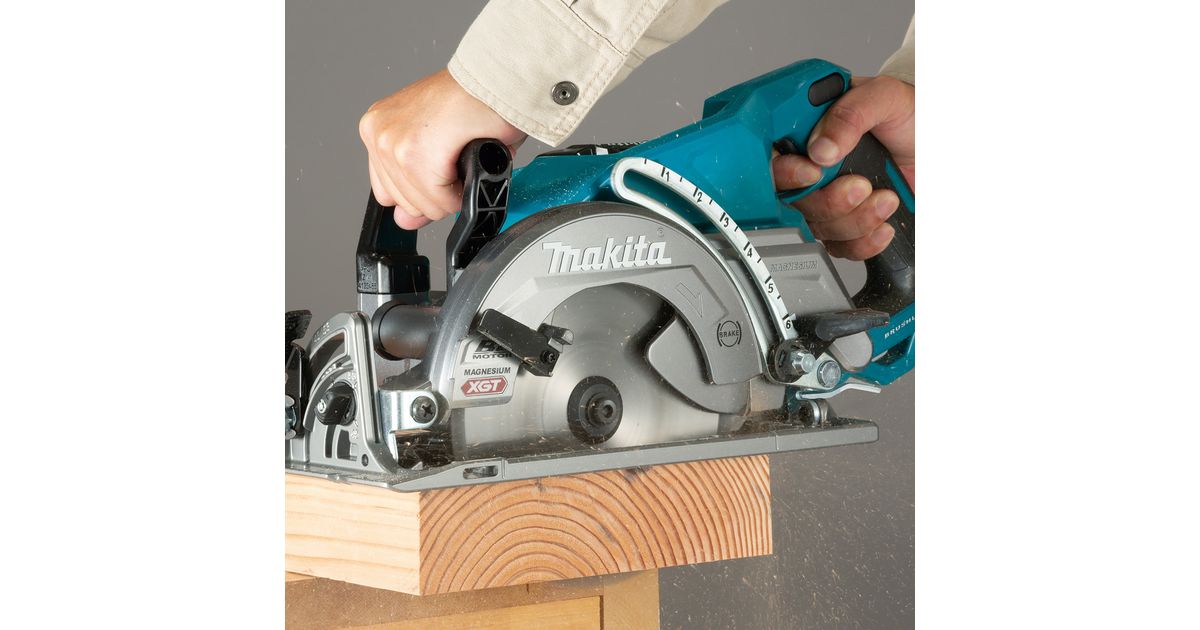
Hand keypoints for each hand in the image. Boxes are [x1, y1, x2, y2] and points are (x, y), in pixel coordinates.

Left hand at [359, 69, 526, 229]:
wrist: (498, 80)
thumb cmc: (474, 100)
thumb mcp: (435, 146)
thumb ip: (414, 189)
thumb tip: (404, 222)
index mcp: (378, 127)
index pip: (387, 192)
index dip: (421, 190)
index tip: (440, 172)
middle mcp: (378, 132)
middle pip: (406, 203)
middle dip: (439, 190)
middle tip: (455, 156)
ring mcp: (392, 142)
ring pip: (424, 205)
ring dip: (453, 189)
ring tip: (462, 153)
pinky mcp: (413, 151)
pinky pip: (440, 200)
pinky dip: (462, 190)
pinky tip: (467, 159)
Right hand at [771, 75, 914, 259]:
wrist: (940, 144)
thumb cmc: (912, 115)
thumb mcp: (885, 97)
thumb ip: (851, 114)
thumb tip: (820, 148)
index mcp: (811, 131)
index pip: (775, 159)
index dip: (786, 173)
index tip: (813, 173)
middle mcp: (815, 167)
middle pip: (796, 202)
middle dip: (831, 201)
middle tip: (861, 185)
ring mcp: (831, 197)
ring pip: (821, 227)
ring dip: (857, 219)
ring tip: (886, 197)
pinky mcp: (850, 223)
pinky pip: (843, 247)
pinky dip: (865, 241)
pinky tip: (884, 222)